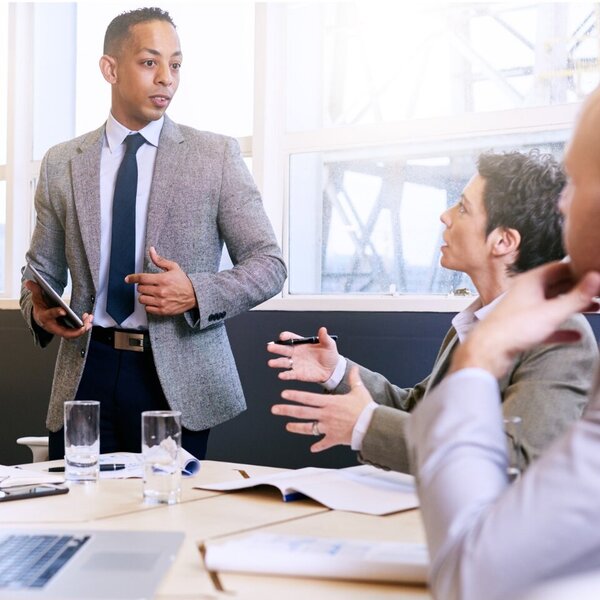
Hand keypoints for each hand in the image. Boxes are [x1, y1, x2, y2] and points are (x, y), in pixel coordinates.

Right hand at [25, 280, 92, 338]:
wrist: (41, 317)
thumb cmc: (40, 307)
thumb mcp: (37, 298)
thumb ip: (35, 290)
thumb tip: (28, 281)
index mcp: (44, 317)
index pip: (49, 316)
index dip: (56, 313)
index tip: (63, 311)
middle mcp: (53, 327)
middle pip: (65, 332)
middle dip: (77, 330)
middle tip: (86, 323)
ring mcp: (61, 330)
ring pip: (73, 333)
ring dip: (83, 328)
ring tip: (90, 318)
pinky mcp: (67, 330)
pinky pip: (77, 331)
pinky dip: (84, 326)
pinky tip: (90, 318)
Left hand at [126, 246, 196, 315]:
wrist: (194, 296)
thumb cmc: (183, 281)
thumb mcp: (173, 268)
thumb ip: (160, 260)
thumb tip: (151, 250)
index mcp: (162, 279)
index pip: (141, 278)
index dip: (132, 278)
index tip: (128, 279)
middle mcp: (161, 291)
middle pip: (140, 289)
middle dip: (142, 286)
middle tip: (148, 285)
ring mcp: (161, 302)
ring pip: (142, 299)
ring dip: (144, 296)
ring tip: (151, 294)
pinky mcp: (163, 310)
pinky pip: (148, 308)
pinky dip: (149, 305)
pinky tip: (154, 301)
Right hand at [267, 326, 338, 382]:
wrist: (332, 369)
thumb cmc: (329, 355)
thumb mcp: (329, 345)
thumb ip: (324, 338)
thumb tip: (323, 329)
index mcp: (302, 343)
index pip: (291, 338)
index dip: (286, 336)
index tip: (282, 336)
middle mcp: (296, 353)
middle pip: (284, 349)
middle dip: (276, 348)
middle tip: (270, 347)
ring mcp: (296, 363)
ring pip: (284, 362)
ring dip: (277, 362)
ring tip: (271, 363)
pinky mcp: (298, 374)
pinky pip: (290, 374)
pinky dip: (285, 375)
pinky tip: (281, 375)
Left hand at [272, 366, 370, 451]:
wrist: (372, 426)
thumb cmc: (366, 408)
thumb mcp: (359, 391)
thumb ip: (354, 379)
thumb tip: (353, 368)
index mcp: (330, 402)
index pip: (308, 398)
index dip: (295, 395)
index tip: (284, 394)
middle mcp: (326, 415)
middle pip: (302, 412)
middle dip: (287, 410)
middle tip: (275, 409)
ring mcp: (328, 427)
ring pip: (309, 428)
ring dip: (296, 427)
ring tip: (287, 426)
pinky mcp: (334, 438)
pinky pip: (323, 443)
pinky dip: (318, 446)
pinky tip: (312, 449)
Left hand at [452, 261, 599, 377]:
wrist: (487, 351)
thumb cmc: (514, 329)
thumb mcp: (551, 312)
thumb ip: (577, 296)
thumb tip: (597, 277)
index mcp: (531, 281)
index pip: (561, 268)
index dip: (580, 268)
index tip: (598, 272)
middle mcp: (527, 292)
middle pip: (559, 286)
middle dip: (581, 289)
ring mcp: (524, 310)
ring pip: (553, 305)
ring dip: (574, 307)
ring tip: (597, 309)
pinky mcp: (522, 328)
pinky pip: (547, 326)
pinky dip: (561, 329)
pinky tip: (576, 336)